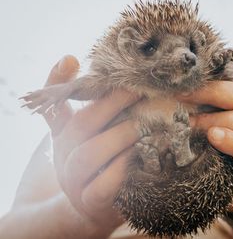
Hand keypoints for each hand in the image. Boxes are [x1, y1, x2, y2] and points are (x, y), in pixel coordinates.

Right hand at [41, 56, 141, 235]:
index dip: (57, 82)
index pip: (54, 105)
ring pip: (88, 155)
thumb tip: (97, 68)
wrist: (94, 208)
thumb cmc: (101, 162)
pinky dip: (122, 169)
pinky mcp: (91, 203)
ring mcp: (74, 181)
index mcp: (64, 134)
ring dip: (120, 135)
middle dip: (111, 104)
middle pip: (79, 125)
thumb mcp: (95, 134)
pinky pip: (103, 186)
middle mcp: (64, 155)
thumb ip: (97, 107)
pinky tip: (141, 155)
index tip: (72, 59)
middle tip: (138, 90)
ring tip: (145, 124)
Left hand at [178, 25, 232, 211]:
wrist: (226, 189)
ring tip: (190, 124)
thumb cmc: (213, 148)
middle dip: (214, 92)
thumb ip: (201, 102)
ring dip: (217, 119)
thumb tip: (167, 82)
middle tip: (181, 95)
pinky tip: (213, 138)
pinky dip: (232, 142)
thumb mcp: (209, 119)